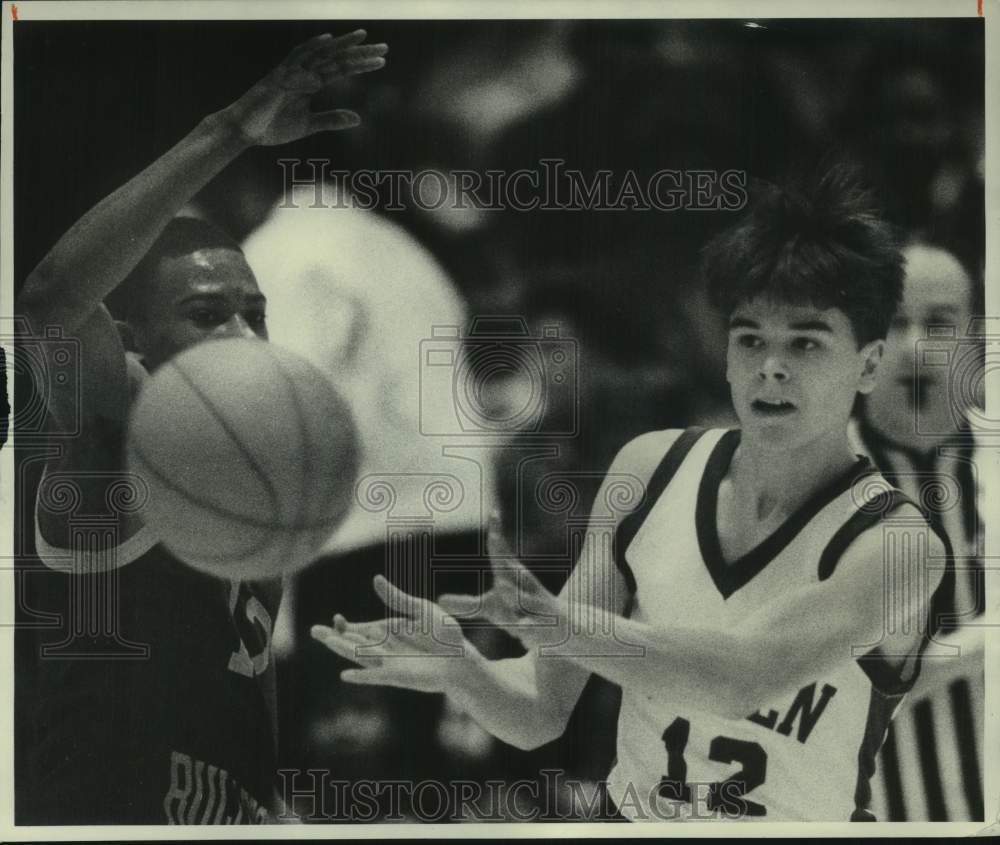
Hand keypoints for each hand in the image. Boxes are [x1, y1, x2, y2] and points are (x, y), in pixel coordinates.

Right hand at [220, 29, 386, 145]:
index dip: (361, 64)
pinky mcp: (278, 77)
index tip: (382, 60)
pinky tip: (328, 40)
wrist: (243, 131)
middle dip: (359, 52)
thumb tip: (358, 118)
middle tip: (384, 47)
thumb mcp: (308, 125)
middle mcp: (303, 73)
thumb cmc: (271, 126)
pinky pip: (295, 59)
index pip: (341, 69)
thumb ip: (331, 119)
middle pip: (336, 58)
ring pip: (321, 55)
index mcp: (310, 82)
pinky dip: (311, 48)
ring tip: (364, 37)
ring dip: (342, 46)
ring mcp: (291, 72)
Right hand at [311, 575, 476, 693]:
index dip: (344, 626)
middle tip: (313, 631)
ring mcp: (389, 663)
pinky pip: (375, 676)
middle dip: (333, 638)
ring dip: (341, 650)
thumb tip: (375, 579)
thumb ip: (396, 598)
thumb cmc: (444, 634)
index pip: (358, 630)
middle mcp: (384, 648)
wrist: (461, 657)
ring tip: (324, 642)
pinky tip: (345, 674)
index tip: (335, 618)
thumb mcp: (420, 609)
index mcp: (387, 632)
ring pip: (359, 656)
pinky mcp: (398, 676)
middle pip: (352, 643)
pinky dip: (361, 676)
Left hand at [438, 514, 569, 649]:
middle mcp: (526, 587)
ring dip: (514, 593)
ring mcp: (537, 606)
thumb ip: (467, 605)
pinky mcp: (545, 626)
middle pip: (514, 570)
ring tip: (502, 584)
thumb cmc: (521, 614)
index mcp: (513, 578)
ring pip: (525, 598)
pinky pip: (534, 626)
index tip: (493, 512)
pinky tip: (522, 627)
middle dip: (504, 556)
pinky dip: (528, 627)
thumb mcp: (492, 610)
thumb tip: (439, 600)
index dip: (496, 534)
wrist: (560, 629)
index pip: (501, 554)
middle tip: (494, 537)